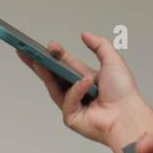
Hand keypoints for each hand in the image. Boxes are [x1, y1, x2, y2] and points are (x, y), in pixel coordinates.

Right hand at [18, 31, 152, 147]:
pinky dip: (77, 90)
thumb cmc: (122, 92)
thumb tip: (84, 35)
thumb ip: (99, 45)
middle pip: (52, 76)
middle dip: (39, 64)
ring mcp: (71, 105)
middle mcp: (77, 92)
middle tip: (26, 52)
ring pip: (53, 87)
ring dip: (46, 73)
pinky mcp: (70, 117)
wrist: (126, 114)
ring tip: (39, 61)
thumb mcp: (112, 60)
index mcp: (85, 78)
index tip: (48, 46)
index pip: (65, 64)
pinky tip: (87, 83)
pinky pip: (67, 100)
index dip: (56, 55)